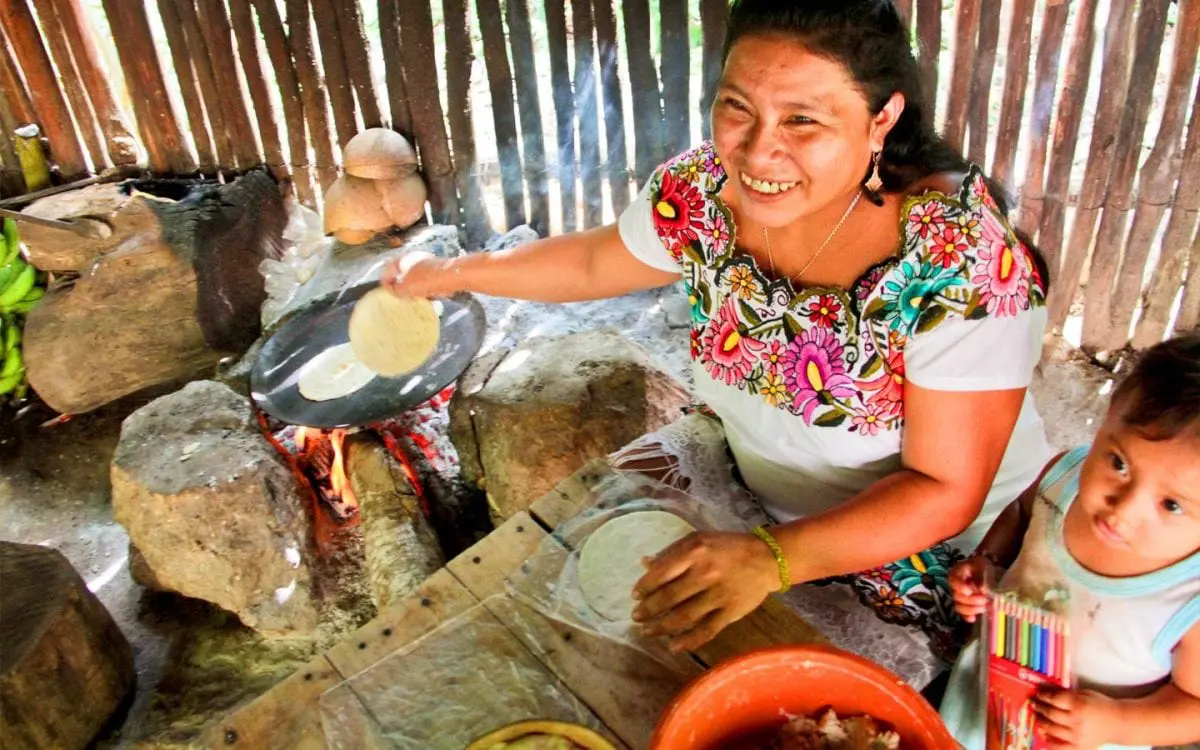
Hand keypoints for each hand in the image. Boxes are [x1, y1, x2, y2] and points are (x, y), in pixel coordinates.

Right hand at [380, 251, 460, 297]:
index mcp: (403, 258)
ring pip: (414, 275)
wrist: (450, 277)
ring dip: (411, 285)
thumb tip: (392, 289)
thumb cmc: (424, 281)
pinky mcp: (437, 269)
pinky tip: (424, 295)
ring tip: (410, 297)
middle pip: (402, 271)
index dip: (385, 280)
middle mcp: (414, 257)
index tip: (385, 290)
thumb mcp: (404, 288)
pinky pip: (425, 278)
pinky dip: (422, 286)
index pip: (388, 267)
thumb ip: (395, 290)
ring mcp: (426, 262)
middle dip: (399, 283)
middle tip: (397, 294)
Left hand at [631, 530, 779, 652]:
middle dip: (648, 610)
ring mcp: (719, 594)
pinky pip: (706, 630)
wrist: (767, 558)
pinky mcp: (731, 612)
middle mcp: (705, 573)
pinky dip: (688, 641)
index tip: (635, 596)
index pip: (661, 573)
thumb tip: (644, 564)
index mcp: (695, 552)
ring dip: (661, 627)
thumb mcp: (698, 539)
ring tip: (647, 632)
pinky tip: (673, 646)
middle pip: (669, 597)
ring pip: (684, 616)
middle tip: (636, 616)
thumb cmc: (727, 547)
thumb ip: (671, 552)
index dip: (644, 587)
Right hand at [948, 555, 997, 622]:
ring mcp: (960, 597)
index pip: (953, 581)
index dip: (960, 587)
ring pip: (959, 606)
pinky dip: (968, 617)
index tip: (969, 591)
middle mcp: (955, 586)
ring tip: (984, 607)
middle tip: (984, 599)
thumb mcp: (982, 565)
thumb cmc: (984, 566)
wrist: (990, 573)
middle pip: (957, 596)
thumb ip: (980, 575)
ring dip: (971, 609)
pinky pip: (963, 614)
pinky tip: (973, 618)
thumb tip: (982, 589)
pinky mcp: (966, 606)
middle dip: (971, 600)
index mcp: (956, 573)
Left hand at [1033, 687, 1121, 748]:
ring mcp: (1077, 736)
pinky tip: (1044, 734)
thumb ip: (1067, 694)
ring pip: (1052, 729)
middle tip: (1033, 703)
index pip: (1055, 699)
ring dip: (1041, 722)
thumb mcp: (1084, 694)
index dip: (1043, 695)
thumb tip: (1046, 691)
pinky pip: (1059, 747)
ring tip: (1037, 716)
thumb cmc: (1100, 705)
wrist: (1118, 724)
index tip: (1038, 693)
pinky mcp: (1079, 748)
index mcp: (1079, 705)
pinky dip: (1049, 740)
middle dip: (1039, 707)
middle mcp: (1077, 721)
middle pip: (1051, 714)